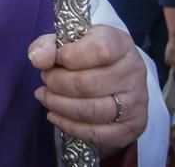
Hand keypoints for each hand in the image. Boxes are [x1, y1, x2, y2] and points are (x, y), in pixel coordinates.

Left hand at [28, 25, 147, 151]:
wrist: (115, 76)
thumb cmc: (87, 55)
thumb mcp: (68, 41)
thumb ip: (49, 45)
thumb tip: (38, 59)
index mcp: (121, 44)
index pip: (100, 50)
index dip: (71, 56)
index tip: (57, 59)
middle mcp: (134, 72)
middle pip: (89, 84)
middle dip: (57, 83)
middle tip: (46, 79)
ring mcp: (136, 101)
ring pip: (92, 110)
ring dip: (59, 105)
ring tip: (46, 97)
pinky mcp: (132, 126)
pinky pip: (96, 133)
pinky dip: (69, 126)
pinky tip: (55, 115)